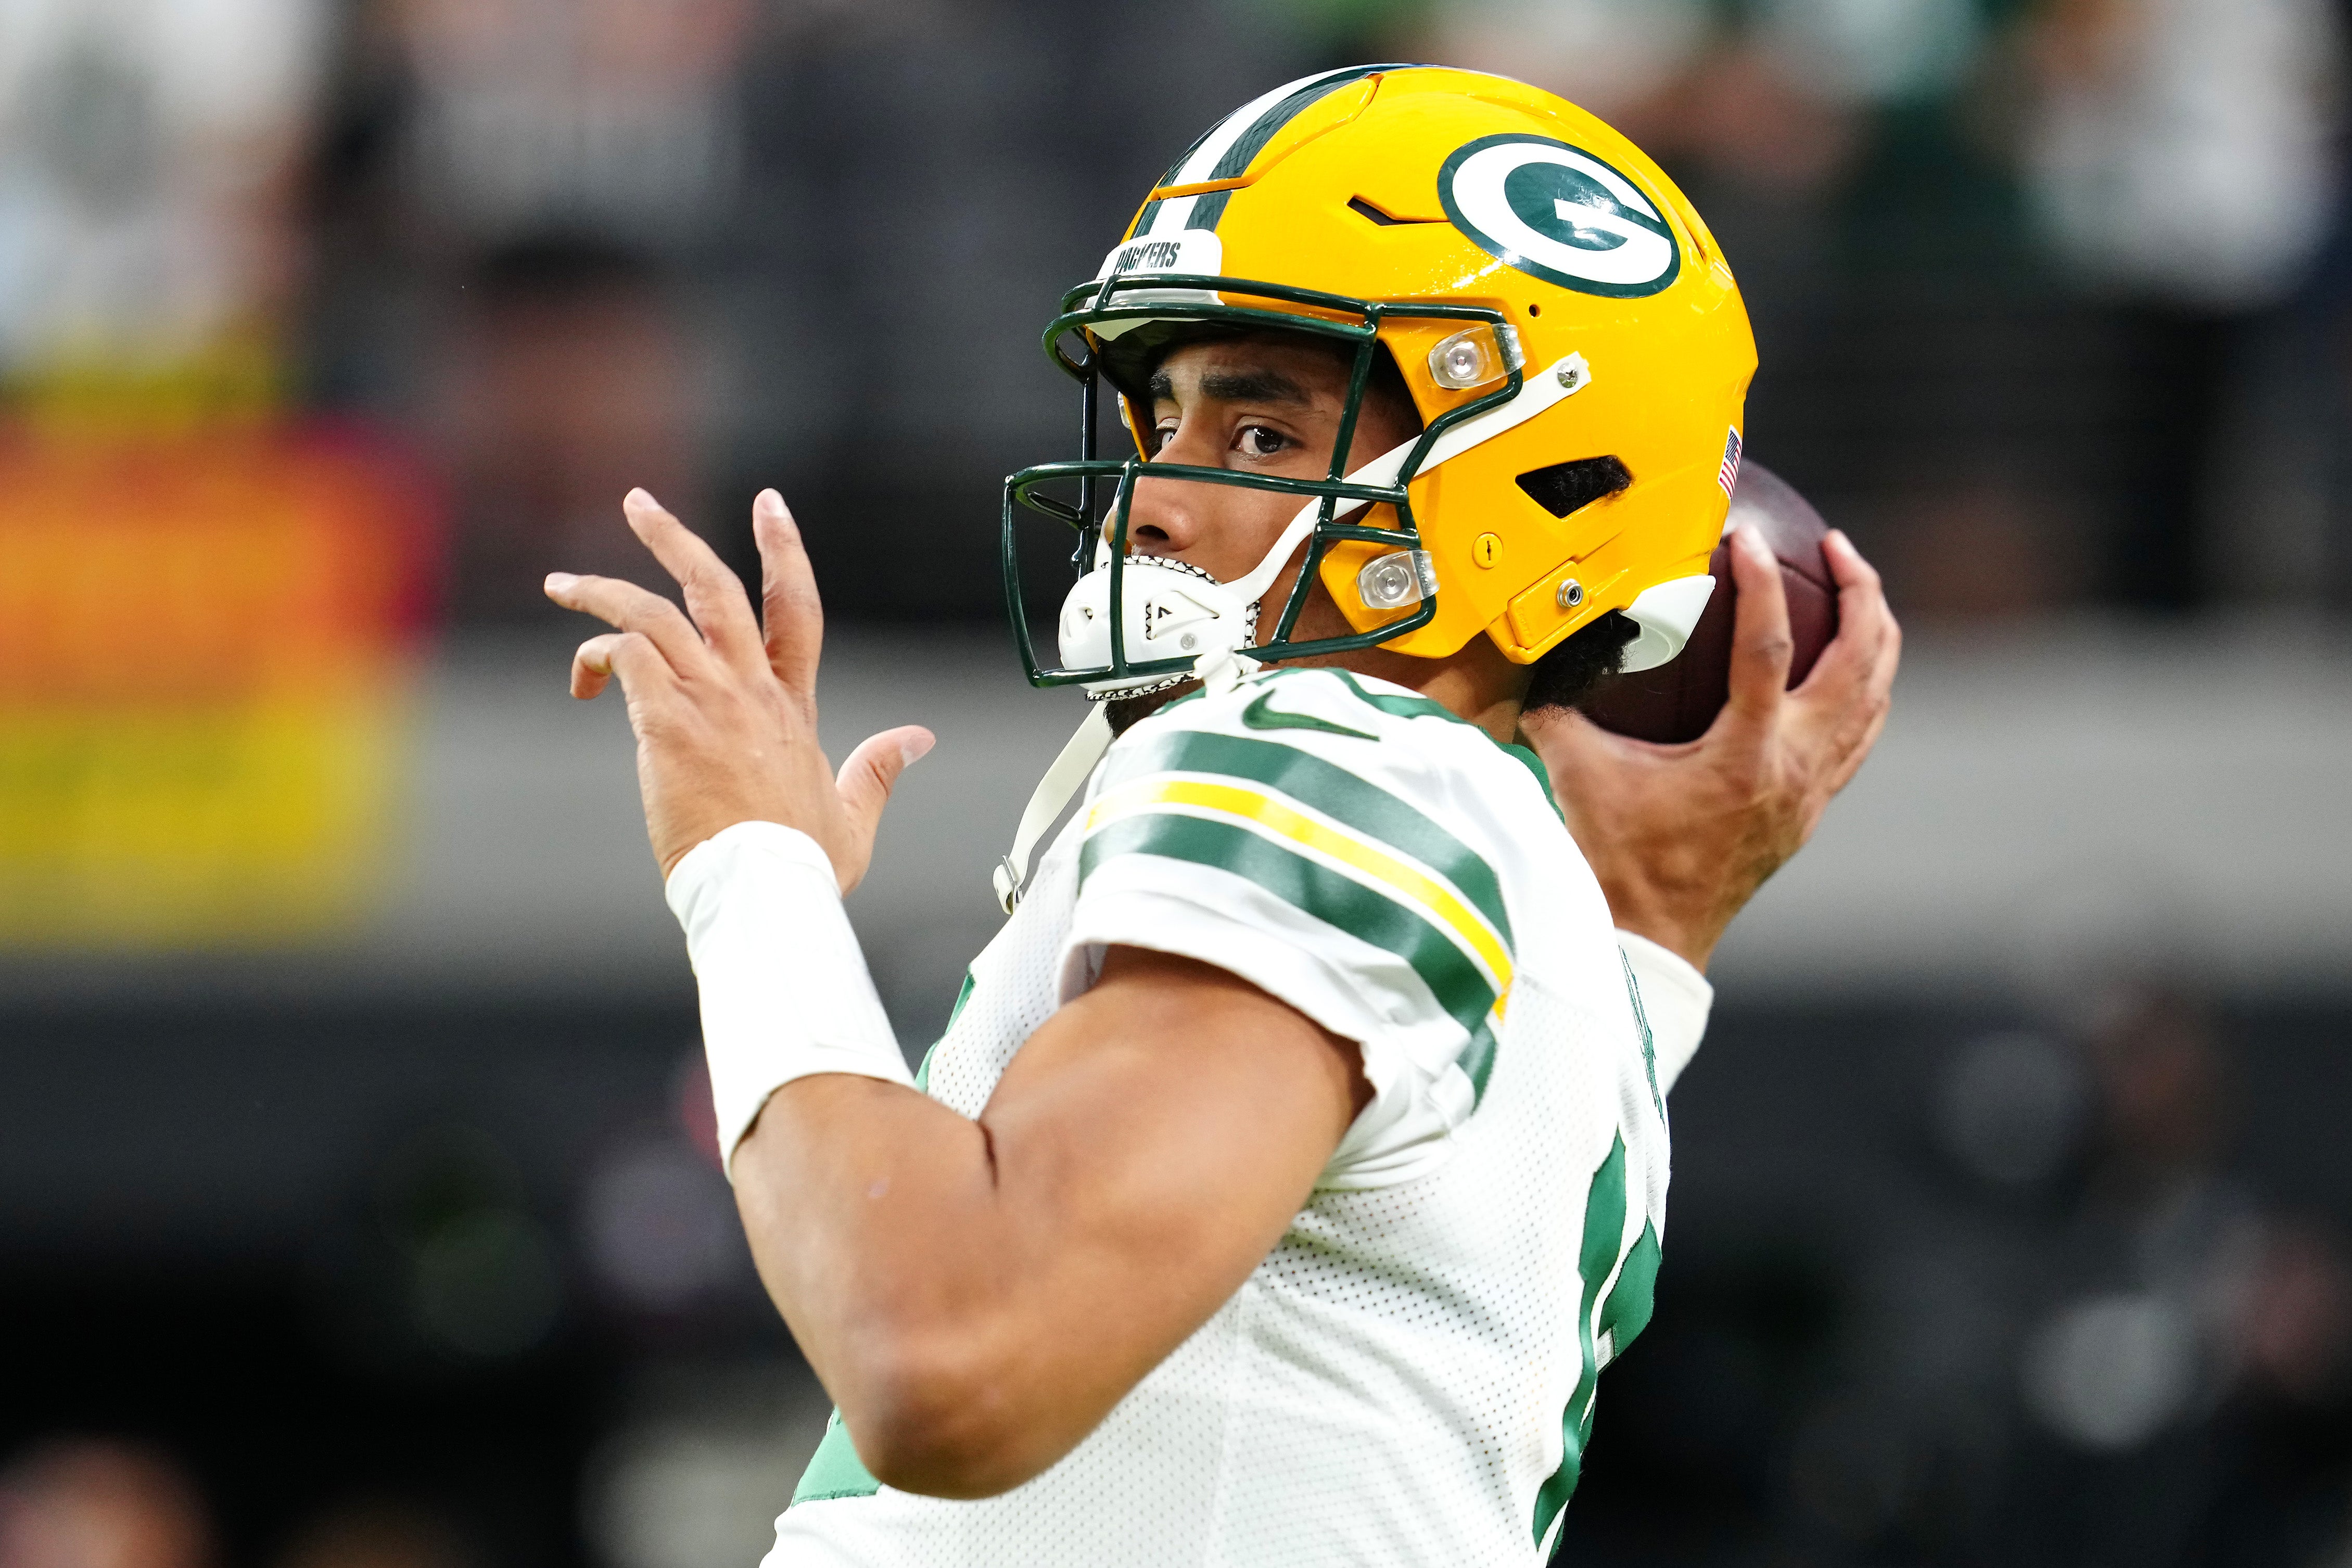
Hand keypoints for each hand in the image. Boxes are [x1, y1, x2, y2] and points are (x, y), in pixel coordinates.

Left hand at [544, 488, 933, 889]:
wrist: (765, 888)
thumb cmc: (804, 865)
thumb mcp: (855, 815)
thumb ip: (879, 770)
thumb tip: (918, 739)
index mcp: (794, 706)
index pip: (795, 607)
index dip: (784, 549)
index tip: (769, 503)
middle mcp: (752, 689)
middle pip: (714, 587)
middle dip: (671, 537)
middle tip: (638, 503)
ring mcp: (709, 700)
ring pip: (651, 613)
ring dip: (602, 590)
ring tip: (561, 584)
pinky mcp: (667, 722)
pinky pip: (625, 657)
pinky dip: (597, 654)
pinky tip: (581, 681)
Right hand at [1521, 524, 1900, 970]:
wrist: (1649, 944)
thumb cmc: (1612, 863)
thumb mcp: (1575, 775)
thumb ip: (1556, 706)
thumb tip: (1532, 649)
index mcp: (1745, 757)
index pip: (1768, 648)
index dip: (1760, 583)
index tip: (1744, 536)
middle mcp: (1794, 772)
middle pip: (1861, 665)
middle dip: (1862, 594)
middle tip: (1836, 546)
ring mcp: (1810, 794)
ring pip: (1873, 701)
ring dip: (1874, 638)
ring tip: (1858, 591)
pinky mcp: (1809, 811)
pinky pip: (1858, 737)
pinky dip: (1861, 690)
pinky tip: (1844, 668)